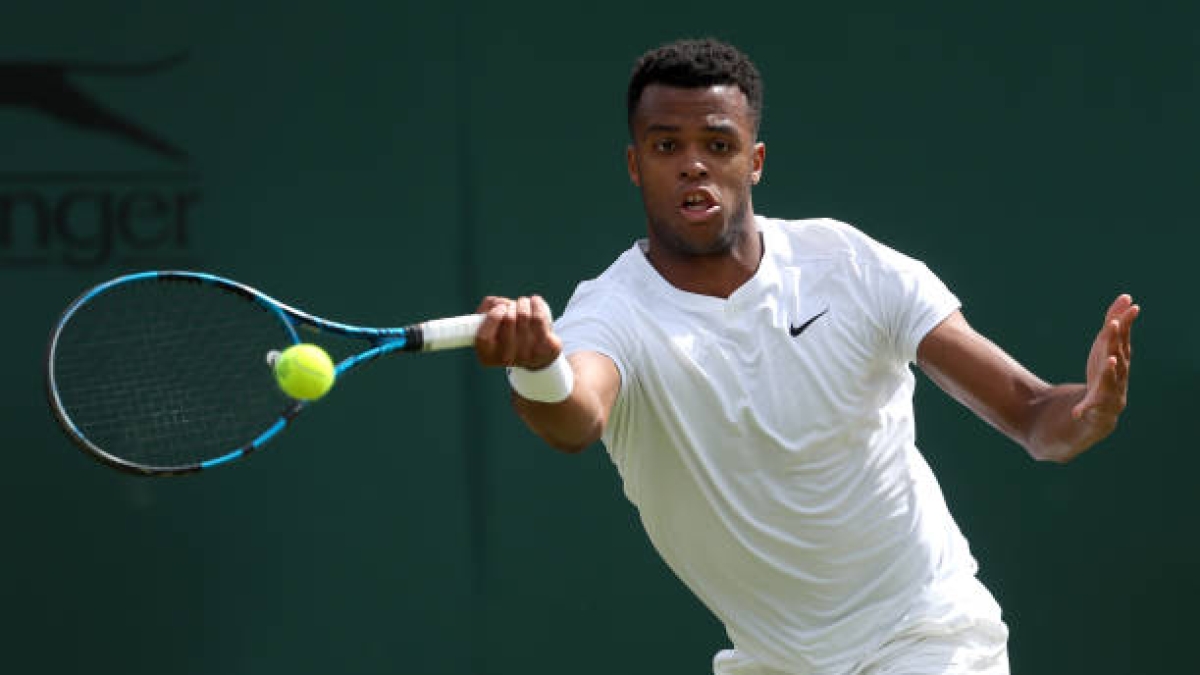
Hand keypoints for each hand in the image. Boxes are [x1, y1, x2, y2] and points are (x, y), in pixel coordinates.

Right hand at [473, 295, 561, 369]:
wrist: (536, 355)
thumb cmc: (508, 333)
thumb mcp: (490, 323)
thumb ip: (487, 308)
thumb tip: (500, 303)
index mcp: (487, 355)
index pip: (484, 336)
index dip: (493, 317)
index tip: (500, 308)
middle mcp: (506, 358)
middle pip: (508, 319)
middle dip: (511, 305)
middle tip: (513, 306)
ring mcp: (527, 355)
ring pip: (524, 316)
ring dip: (523, 303)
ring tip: (523, 303)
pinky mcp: (544, 349)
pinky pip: (539, 319)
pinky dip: (537, 304)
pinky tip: (535, 301)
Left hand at [1072, 294, 1139, 421]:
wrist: (1103, 409)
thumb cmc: (1105, 372)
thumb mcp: (1104, 348)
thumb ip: (1112, 325)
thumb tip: (1126, 297)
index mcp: (1119, 359)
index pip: (1123, 339)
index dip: (1126, 324)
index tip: (1130, 307)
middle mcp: (1119, 374)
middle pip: (1118, 354)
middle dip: (1115, 340)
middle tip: (1113, 324)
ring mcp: (1110, 391)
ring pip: (1111, 379)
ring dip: (1110, 370)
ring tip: (1110, 360)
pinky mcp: (1096, 407)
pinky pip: (1090, 407)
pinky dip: (1085, 408)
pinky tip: (1077, 411)